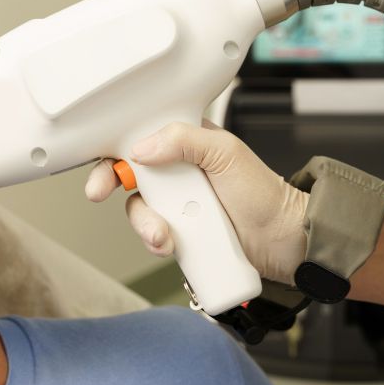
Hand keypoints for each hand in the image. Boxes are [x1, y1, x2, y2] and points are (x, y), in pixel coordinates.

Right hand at [84, 120, 309, 284]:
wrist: (283, 240)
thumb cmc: (263, 192)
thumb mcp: (226, 153)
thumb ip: (184, 140)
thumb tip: (142, 149)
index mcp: (185, 144)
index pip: (139, 139)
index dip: (115, 149)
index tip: (103, 161)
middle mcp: (175, 173)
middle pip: (128, 175)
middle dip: (111, 185)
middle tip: (100, 194)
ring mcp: (175, 205)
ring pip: (138, 209)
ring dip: (143, 223)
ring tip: (164, 235)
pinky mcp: (178, 233)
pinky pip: (152, 235)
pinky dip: (154, 242)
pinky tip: (171, 245)